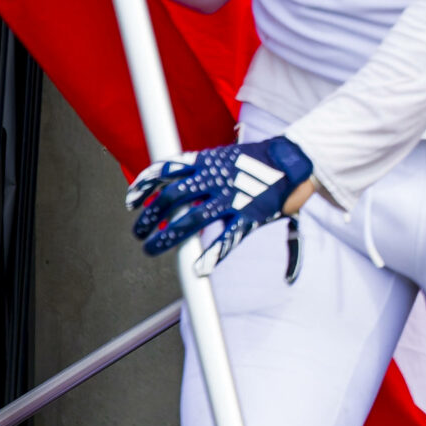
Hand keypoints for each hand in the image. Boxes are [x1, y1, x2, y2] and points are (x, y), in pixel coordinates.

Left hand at [128, 136, 315, 266]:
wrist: (293, 160)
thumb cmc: (255, 162)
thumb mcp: (222, 157)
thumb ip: (198, 171)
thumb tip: (170, 184)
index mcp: (206, 162)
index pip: (165, 172)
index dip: (144, 188)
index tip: (132, 203)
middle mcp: (215, 179)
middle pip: (171, 199)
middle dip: (149, 219)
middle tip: (140, 233)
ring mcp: (231, 198)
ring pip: (190, 221)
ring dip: (166, 237)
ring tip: (152, 248)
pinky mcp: (249, 215)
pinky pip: (227, 238)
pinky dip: (211, 255)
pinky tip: (198, 267)